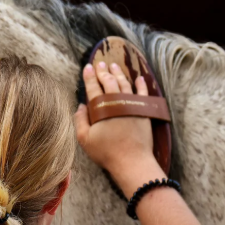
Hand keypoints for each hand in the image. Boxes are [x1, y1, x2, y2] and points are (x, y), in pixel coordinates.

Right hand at [74, 62, 164, 193]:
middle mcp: (117, 102)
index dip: (89, 76)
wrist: (132, 161)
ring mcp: (132, 104)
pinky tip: (139, 77)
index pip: (93, 87)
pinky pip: (143, 93)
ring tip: (114, 66)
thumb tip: (81, 106)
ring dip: (119, 73)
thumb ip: (80, 120)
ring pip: (125, 83)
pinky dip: (141, 84)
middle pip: (109, 81)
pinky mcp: (144, 110)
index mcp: (101, 107)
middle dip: (103, 71)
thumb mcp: (85, 139)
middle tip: (99, 63)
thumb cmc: (106, 152)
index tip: (87, 67)